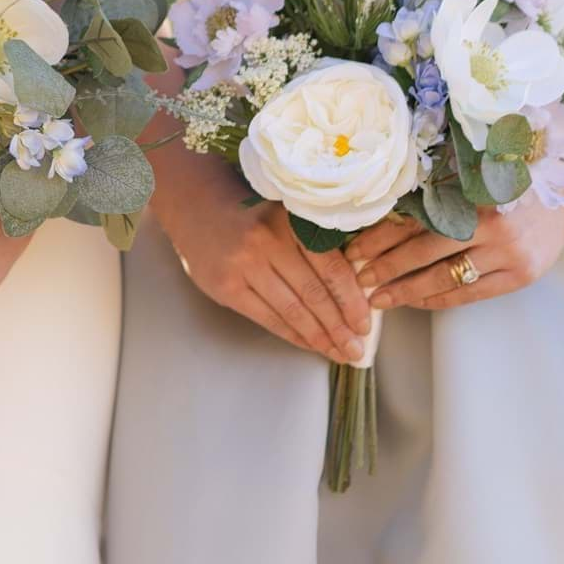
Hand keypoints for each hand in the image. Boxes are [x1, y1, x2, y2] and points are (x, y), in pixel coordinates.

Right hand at [154, 158, 371, 363]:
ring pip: (292, 310)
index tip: (365, 324)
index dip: (351, 300)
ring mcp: (244, 265)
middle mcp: (268, 241)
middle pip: (314, 293)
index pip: (331, 268)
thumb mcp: (286, 217)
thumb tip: (353, 292)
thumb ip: (314, 245)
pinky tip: (309, 344)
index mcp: (292, 221)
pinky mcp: (227, 287)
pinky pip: (268, 318)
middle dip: (340, 327)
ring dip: (319, 337)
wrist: (198, 210)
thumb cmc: (253, 217)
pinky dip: (292, 335)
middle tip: (357, 349)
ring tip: (339, 353)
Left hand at [346, 196, 563, 311]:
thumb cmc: (508, 183)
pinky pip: (470, 293)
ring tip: (378, 298)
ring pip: (444, 278)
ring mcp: (508, 252)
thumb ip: (434, 194)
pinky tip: (415, 301)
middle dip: (385, 268)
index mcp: (471, 193)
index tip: (351, 252)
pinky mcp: (521, 274)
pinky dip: (439, 299)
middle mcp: (489, 223)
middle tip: (358, 279)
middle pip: (423, 252)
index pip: (412, 221)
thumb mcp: (471, 178)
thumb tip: (378, 217)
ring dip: (406, 290)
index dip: (378, 239)